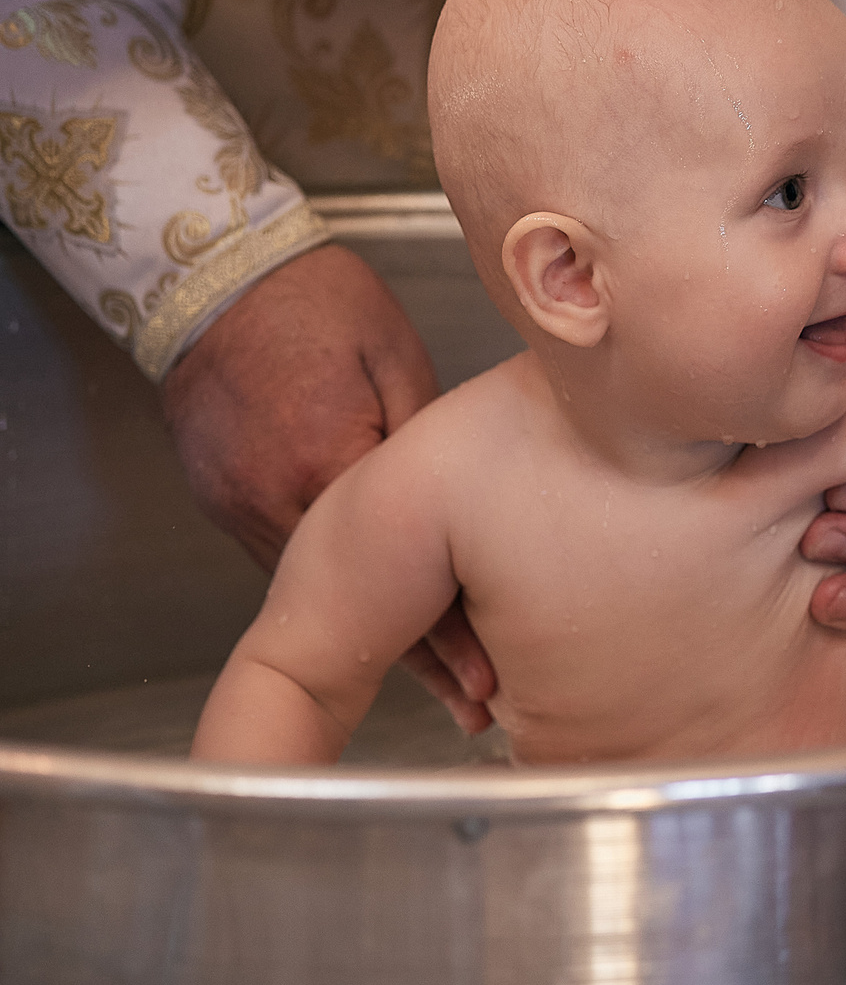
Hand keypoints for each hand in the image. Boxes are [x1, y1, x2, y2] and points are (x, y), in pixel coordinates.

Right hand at [160, 243, 495, 732]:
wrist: (218, 281)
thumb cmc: (319, 305)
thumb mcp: (397, 360)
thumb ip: (432, 439)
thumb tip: (481, 495)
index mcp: (330, 460)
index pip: (404, 571)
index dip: (451, 631)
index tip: (487, 677)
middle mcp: (277, 498)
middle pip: (361, 601)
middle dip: (421, 656)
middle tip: (472, 703)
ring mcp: (241, 503)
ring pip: (324, 594)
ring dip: (378, 634)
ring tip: (439, 682)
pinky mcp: (226, 498)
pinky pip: (290, 561)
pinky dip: (336, 595)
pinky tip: (376, 621)